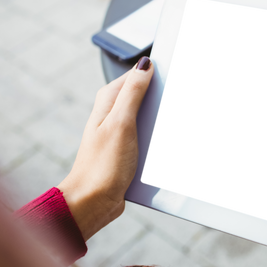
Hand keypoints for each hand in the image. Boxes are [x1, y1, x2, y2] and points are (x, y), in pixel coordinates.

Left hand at [57, 57, 153, 241]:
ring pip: (148, 116)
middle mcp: (112, 114)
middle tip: (171, 100)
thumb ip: (133, 93)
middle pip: (143, 95)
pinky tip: (163, 141)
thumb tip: (145, 65)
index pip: (135, 75)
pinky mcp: (127, 149)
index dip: (154, 72)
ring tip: (167, 123)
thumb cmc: (102, 165)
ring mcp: (120, 132)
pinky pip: (148, 135)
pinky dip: (157, 136)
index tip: (173, 72)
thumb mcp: (121, 123)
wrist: (93, 202)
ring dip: (160, 119)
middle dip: (160, 96)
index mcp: (108, 101)